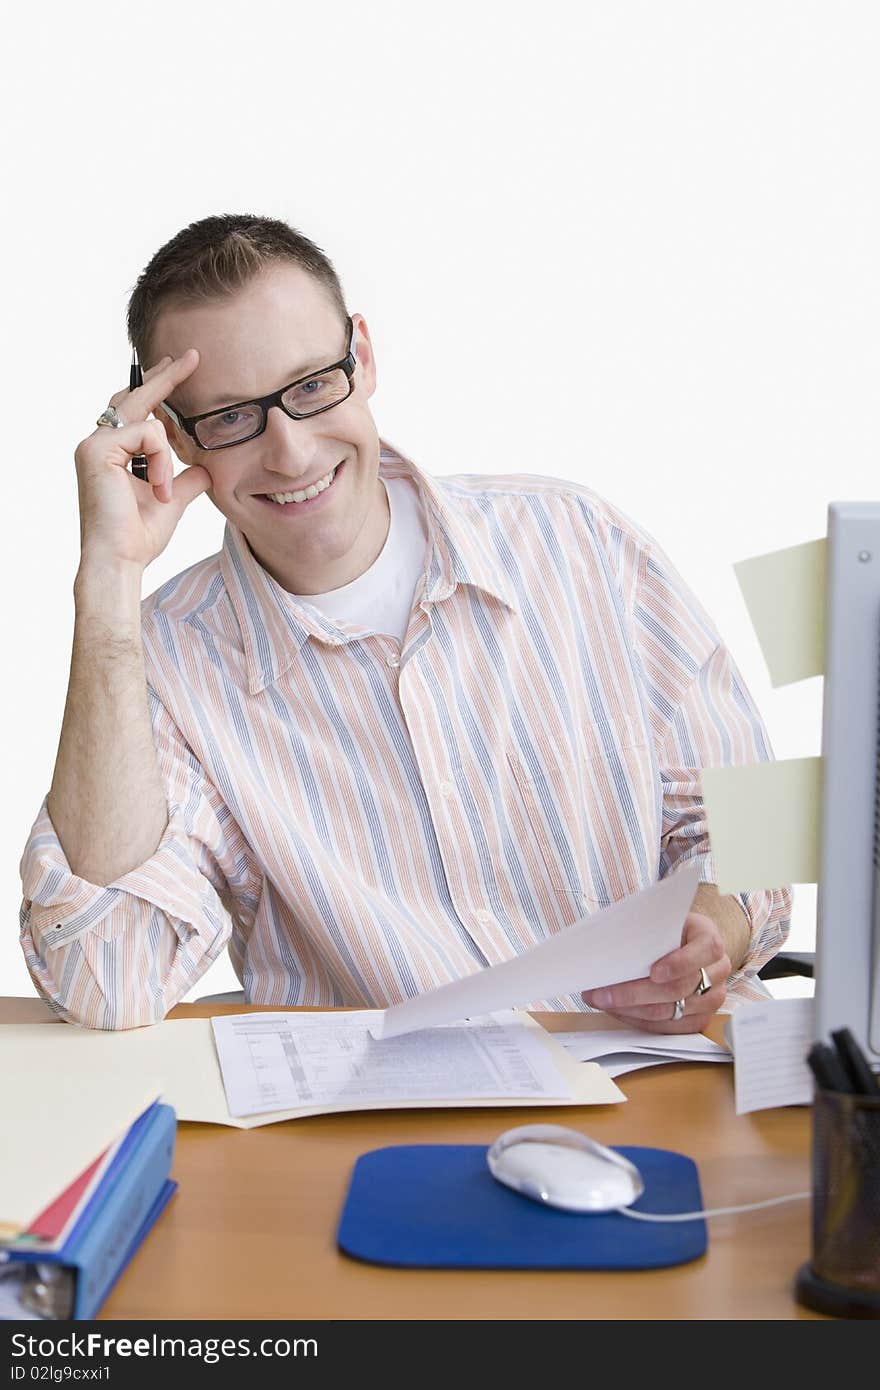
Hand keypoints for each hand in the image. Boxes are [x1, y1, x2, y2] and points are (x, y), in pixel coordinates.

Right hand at [73, 350, 211, 573]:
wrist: (120, 560)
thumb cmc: (138, 537)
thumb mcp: (170, 501)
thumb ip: (185, 480)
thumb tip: (205, 469)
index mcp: (111, 452)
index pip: (136, 409)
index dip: (159, 387)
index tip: (182, 366)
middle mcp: (98, 443)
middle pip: (135, 397)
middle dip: (165, 377)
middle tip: (193, 357)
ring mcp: (94, 444)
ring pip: (146, 418)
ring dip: (165, 451)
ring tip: (161, 490)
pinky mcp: (97, 450)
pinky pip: (146, 434)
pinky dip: (160, 460)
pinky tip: (157, 489)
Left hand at [580, 910, 729, 1032]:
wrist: (686, 945)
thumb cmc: (670, 931)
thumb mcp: (662, 921)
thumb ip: (648, 930)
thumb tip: (611, 943)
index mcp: (710, 940)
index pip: (702, 952)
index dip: (678, 964)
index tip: (653, 972)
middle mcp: (717, 970)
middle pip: (679, 989)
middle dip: (634, 993)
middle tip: (602, 992)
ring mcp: (712, 997)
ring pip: (671, 1012)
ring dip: (632, 1010)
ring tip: (603, 1001)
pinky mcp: (701, 1018)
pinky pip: (671, 1028)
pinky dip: (641, 1021)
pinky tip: (621, 1012)